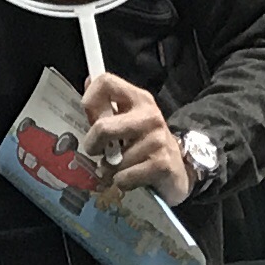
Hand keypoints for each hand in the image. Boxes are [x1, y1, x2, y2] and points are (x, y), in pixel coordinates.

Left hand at [83, 73, 189, 202]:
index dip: (89, 98)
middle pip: (102, 127)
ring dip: (110, 169)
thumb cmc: (144, 144)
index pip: (106, 82)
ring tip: (119, 167)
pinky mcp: (161, 164)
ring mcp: (157, 140)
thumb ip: (107, 106)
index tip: (90, 117)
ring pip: (113, 160)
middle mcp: (149, 115)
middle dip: (92, 145)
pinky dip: (121, 182)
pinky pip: (124, 177)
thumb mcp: (128, 120)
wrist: (177, 170)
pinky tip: (131, 178)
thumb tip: (88, 82)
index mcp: (139, 99)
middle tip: (96, 151)